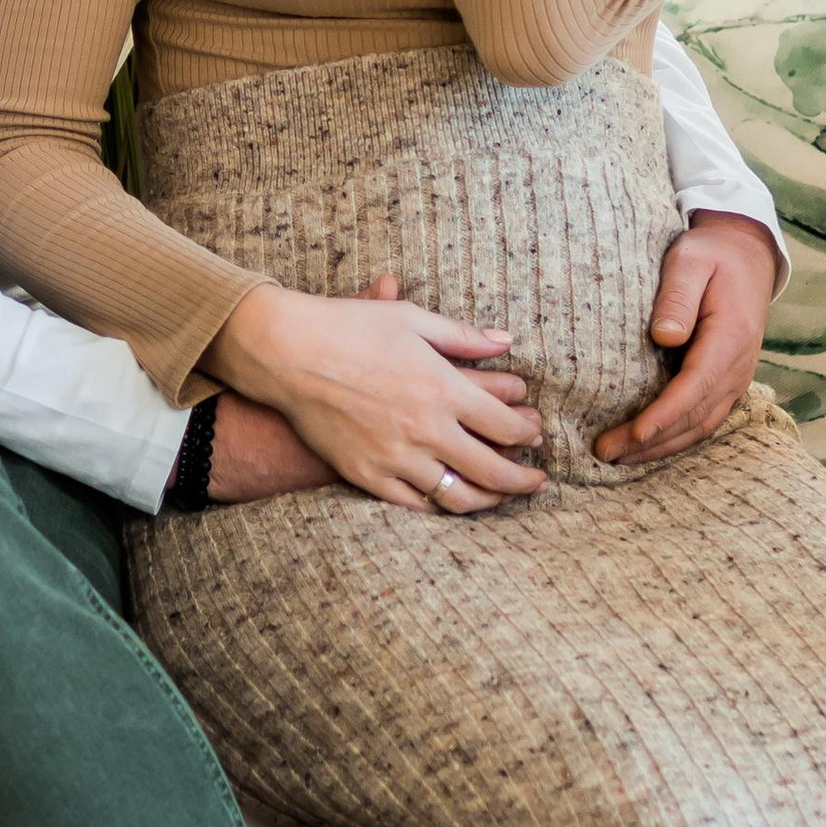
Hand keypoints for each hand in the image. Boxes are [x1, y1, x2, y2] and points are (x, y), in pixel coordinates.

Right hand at [213, 277, 547, 513]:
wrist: (288, 353)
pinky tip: (449, 501)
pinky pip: (413, 503)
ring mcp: (396, 457)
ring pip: (457, 496)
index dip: (528, 433)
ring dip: (488, 500)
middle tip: (537, 482)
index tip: (536, 435)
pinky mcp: (366, 474)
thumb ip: (462, 336)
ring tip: (500, 497)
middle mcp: (426, 429)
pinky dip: (438, 507)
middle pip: (492, 469)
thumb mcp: (413, 320)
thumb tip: (504, 341)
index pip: (505, 425)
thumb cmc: (350, 327)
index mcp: (444, 389)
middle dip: (523, 480)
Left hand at [594, 210, 779, 467]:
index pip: (696, 385)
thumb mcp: (690, 259)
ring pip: (700, 426)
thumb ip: (677, 296)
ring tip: (617, 459)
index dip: (666, 414)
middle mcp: (739, 366)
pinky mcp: (726, 383)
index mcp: (731, 336)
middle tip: (604, 452)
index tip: (635, 433)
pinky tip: (645, 447)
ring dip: (661, 447)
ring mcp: (736, 378)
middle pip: (695, 416)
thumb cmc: (711, 256)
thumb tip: (663, 337)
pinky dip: (675, 438)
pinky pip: (703, 420)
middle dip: (651, 441)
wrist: (747, 259)